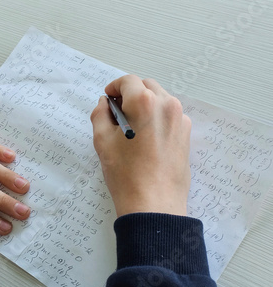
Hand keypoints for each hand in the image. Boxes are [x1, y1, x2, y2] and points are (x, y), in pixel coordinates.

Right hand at [90, 75, 190, 216]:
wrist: (153, 205)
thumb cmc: (125, 173)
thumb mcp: (102, 141)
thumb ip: (100, 114)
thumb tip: (105, 103)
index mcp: (144, 102)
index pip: (128, 81)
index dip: (114, 87)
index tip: (108, 98)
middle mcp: (167, 104)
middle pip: (146, 86)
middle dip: (130, 94)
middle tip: (117, 113)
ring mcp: (180, 119)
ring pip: (159, 99)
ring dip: (145, 105)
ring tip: (132, 128)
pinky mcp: (186, 134)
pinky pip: (169, 115)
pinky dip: (156, 117)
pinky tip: (146, 138)